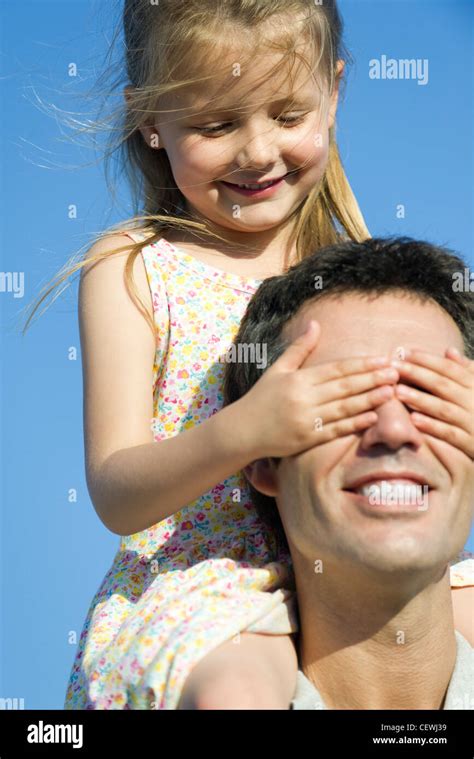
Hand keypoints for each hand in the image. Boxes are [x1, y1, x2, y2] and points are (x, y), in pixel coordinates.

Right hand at [237, 320, 398, 458]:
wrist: (242, 431)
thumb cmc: (261, 398)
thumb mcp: (278, 369)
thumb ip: (299, 348)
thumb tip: (315, 323)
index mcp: (298, 379)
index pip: (336, 370)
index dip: (362, 365)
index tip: (383, 360)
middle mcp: (303, 398)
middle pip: (345, 387)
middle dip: (372, 379)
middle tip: (396, 372)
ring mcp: (305, 420)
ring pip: (344, 408)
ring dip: (369, 400)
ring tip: (391, 392)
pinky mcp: (306, 439)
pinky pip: (334, 430)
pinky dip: (354, 424)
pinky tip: (372, 417)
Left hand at [391, 347, 473, 458]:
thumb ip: (465, 371)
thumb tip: (449, 350)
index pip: (449, 369)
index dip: (427, 360)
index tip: (405, 353)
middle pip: (443, 385)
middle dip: (417, 375)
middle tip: (394, 368)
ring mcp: (473, 423)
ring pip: (444, 409)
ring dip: (420, 400)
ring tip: (398, 392)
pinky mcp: (470, 443)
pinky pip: (449, 434)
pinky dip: (432, 426)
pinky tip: (414, 420)